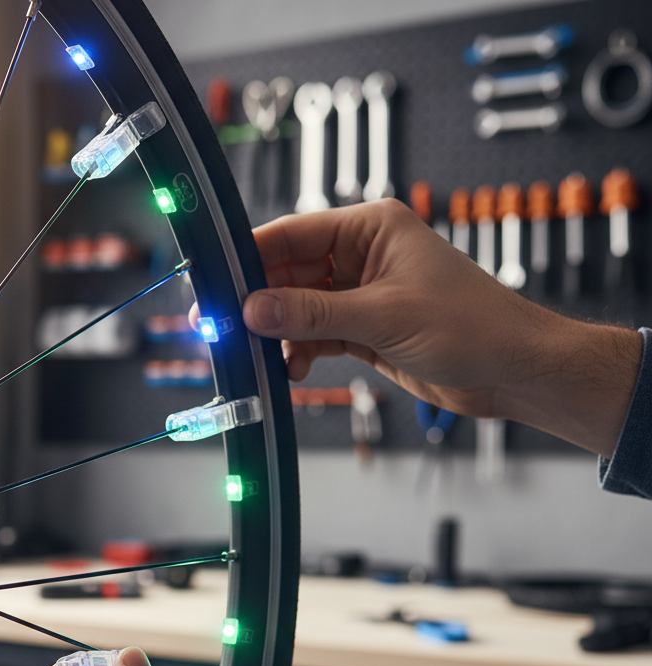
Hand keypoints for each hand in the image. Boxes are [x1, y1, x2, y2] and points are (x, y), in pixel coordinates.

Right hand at [234, 200, 640, 457]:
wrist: (511, 370)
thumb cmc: (473, 325)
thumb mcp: (382, 317)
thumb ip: (312, 314)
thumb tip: (255, 309)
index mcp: (372, 229)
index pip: (294, 234)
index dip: (252, 257)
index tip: (220, 282)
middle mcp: (363, 256)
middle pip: (289, 273)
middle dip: (261, 302)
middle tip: (227, 327)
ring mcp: (362, 294)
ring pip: (298, 308)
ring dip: (279, 332)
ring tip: (260, 354)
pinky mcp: (364, 329)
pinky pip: (315, 335)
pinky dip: (299, 351)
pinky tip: (291, 368)